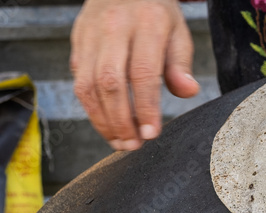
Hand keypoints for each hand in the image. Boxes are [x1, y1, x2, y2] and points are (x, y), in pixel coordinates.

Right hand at [71, 0, 200, 149]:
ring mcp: (90, 34)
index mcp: (146, 24)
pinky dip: (91, 108)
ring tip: (120, 142)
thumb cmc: (155, 13)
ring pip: (87, 84)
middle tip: (133, 146)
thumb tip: (188, 92)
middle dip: (120, 120)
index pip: (143, 72)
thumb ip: (181, 63)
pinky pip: (78, 80)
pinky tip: (107, 124)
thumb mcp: (178, 32)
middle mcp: (114, 27)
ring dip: (102, 120)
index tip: (151, 134)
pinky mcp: (77, 42)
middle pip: (110, 82)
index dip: (145, 107)